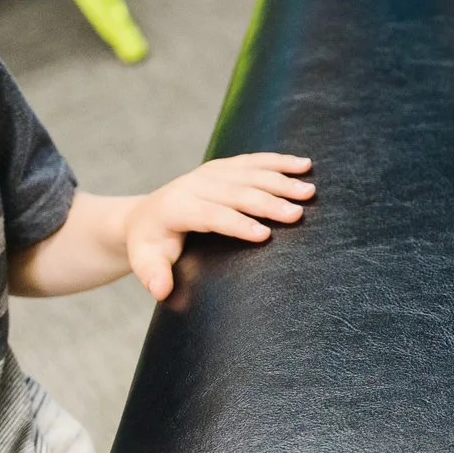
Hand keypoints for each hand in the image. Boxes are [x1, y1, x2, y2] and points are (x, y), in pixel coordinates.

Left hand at [122, 154, 313, 299]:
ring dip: (281, 181)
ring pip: (250, 173)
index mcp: (176, 208)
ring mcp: (211, 172)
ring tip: (309, 192)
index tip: (265, 235)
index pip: (211, 215)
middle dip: (268, 202)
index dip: (237, 224)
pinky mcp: (224, 166)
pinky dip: (280, 162)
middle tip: (297, 214)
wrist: (144, 214)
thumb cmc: (150, 244)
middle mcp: (194, 184)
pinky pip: (255, 161)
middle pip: (236, 192)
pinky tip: (305, 165)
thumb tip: (161, 291)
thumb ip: (152, 273)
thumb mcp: (144, 260)